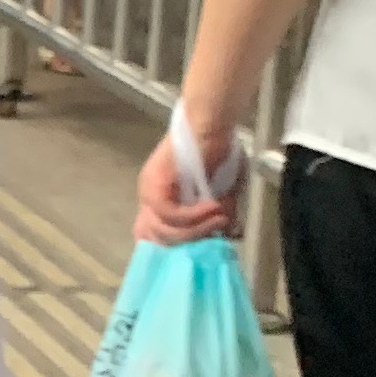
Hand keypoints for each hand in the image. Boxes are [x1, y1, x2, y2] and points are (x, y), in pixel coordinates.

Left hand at [133, 111, 243, 246]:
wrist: (211, 124)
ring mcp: (148, 191)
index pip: (151, 235)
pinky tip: (214, 209)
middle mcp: (149, 198)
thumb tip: (227, 236)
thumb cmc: (218, 153)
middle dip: (190, 242)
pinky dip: (194, 217)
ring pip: (163, 231)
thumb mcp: (223, 191)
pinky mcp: (154, 185)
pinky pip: (171, 214)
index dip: (171, 248)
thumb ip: (221, 215)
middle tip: (217, 234)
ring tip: (219, 219)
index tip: (198, 251)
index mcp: (160, 200)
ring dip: (196, 230)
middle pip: (156, 239)